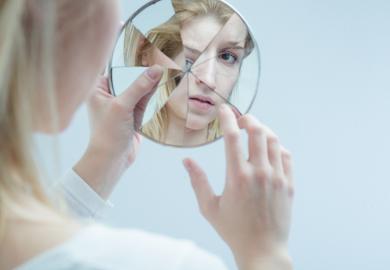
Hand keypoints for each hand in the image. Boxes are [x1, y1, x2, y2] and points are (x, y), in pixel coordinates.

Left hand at [74, 65, 163, 198]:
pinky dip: (153, 96)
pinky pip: (144, 101)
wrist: (113, 160)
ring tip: (166, 70)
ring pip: (139, 89)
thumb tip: (156, 70)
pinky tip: (164, 86)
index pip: (114, 68)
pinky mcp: (132, 115)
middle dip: (143, 72)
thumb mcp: (122, 106)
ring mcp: (122, 105)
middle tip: (159, 58)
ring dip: (150, 84)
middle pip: (129, 78)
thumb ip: (139, 87)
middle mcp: (109, 95)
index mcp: (98, 89)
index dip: (129, 60)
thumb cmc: (108, 134)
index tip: (145, 48)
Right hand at [183, 105, 293, 269]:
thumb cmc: (233, 230)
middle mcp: (259, 172)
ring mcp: (277, 177)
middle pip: (257, 131)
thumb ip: (197, 181)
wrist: (263, 250)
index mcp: (237, 176)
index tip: (223, 109)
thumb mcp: (209, 207)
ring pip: (274, 140)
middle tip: (240, 119)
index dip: (226, 117)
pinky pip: (286, 156)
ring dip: (263, 130)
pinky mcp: (289, 185)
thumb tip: (187, 160)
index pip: (232, 136)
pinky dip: (277, 146)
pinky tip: (269, 149)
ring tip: (254, 130)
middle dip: (247, 118)